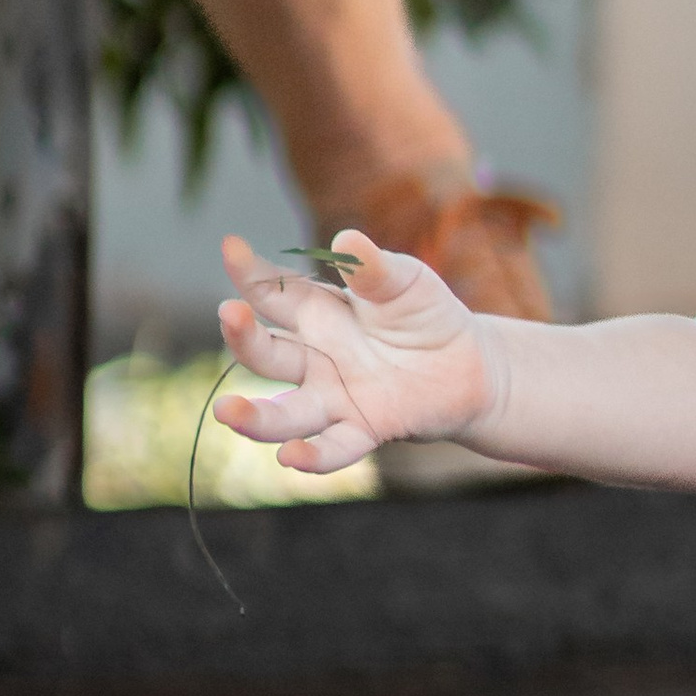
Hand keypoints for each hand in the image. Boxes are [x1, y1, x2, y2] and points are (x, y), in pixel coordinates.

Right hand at [213, 230, 499, 469]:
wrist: (470, 363)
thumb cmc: (425, 314)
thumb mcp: (404, 281)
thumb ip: (374, 268)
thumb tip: (347, 238)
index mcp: (318, 314)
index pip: (274, 294)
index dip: (251, 272)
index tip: (231, 246)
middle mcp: (315, 360)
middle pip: (266, 354)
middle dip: (242, 336)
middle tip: (229, 313)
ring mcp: (335, 398)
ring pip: (284, 414)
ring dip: (253, 417)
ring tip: (226, 411)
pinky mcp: (365, 429)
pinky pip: (332, 449)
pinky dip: (311, 457)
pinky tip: (291, 457)